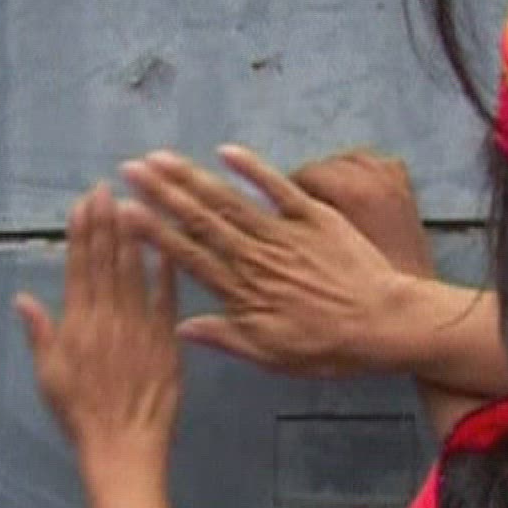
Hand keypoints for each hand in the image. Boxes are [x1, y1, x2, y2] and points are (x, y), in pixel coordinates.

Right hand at [14, 185, 180, 484]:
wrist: (122, 447)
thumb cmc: (81, 418)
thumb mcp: (49, 376)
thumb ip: (40, 334)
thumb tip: (23, 300)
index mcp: (77, 325)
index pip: (79, 268)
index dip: (81, 233)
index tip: (83, 204)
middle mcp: (108, 320)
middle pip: (106, 262)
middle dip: (106, 222)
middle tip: (107, 187)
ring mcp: (139, 330)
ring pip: (135, 274)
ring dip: (133, 236)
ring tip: (132, 202)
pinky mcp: (166, 344)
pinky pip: (167, 302)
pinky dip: (166, 274)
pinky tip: (167, 247)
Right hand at [120, 146, 413, 377]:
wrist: (383, 325)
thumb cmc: (328, 348)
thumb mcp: (272, 356)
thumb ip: (226, 338)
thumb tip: (180, 327)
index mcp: (242, 291)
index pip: (187, 257)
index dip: (153, 233)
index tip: (124, 212)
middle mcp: (255, 257)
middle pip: (200, 220)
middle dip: (162, 193)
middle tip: (129, 169)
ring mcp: (284, 233)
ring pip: (230, 201)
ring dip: (193, 177)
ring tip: (160, 157)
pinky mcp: (315, 217)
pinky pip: (279, 188)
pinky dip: (253, 168)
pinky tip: (226, 151)